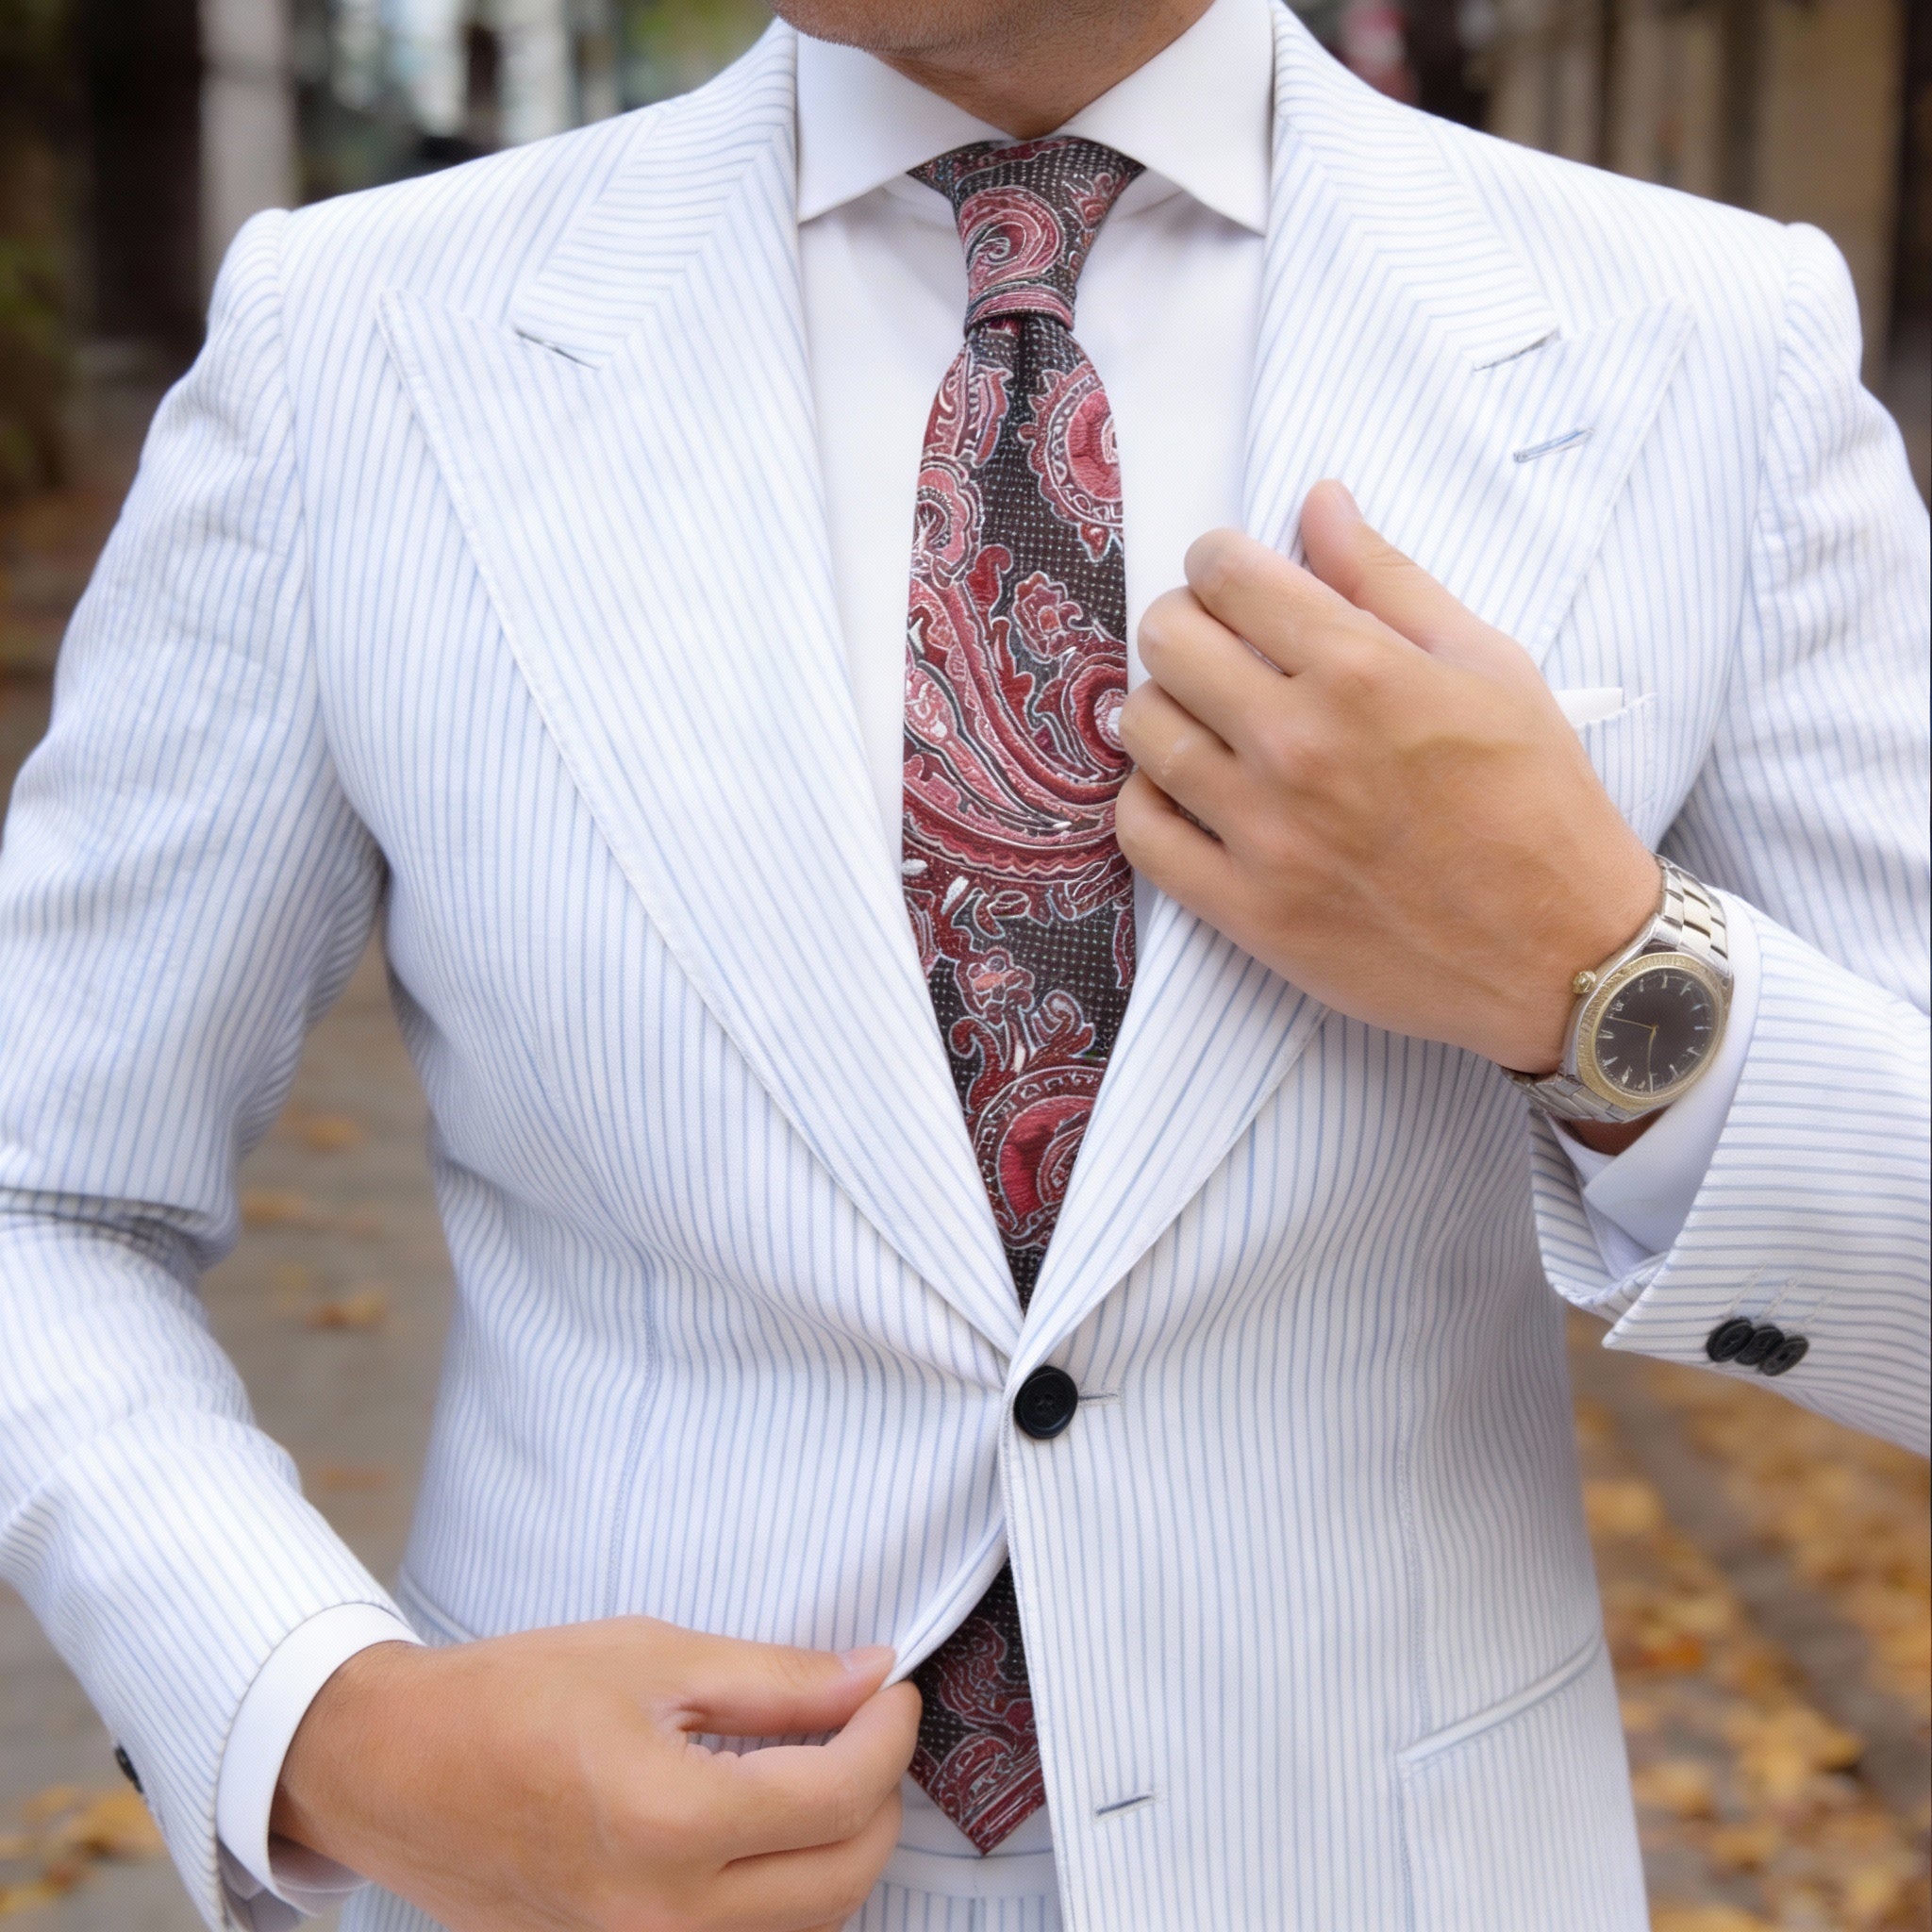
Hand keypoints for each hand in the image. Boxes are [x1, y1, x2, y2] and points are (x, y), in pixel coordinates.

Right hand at [271, 1621, 920, 1931]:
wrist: (394, 1771)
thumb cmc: (513, 1697)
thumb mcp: (653, 1658)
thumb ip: (776, 1680)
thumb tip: (871, 1675)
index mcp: (673, 1824)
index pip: (839, 1797)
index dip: (888, 1734)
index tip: (894, 1688)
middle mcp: (665, 1920)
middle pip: (841, 1881)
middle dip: (880, 1801)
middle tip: (872, 1729)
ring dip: (840, 1857)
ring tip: (829, 1775)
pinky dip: (785, 1902)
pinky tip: (774, 1836)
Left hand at [1115, 481, 1660, 1076]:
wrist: (1562, 952)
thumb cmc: (1537, 801)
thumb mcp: (1489, 665)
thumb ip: (1389, 580)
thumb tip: (1320, 501)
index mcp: (1361, 671)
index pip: (1226, 575)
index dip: (1218, 561)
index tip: (1232, 578)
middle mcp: (1299, 745)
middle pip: (1168, 642)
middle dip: (1185, 624)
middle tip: (1216, 646)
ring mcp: (1265, 833)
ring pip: (1144, 731)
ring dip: (1163, 708)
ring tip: (1203, 717)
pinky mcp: (1247, 910)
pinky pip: (1142, 833)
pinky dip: (1147, 799)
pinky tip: (1183, 790)